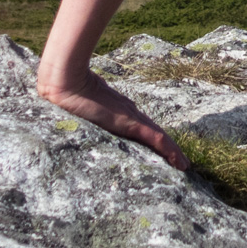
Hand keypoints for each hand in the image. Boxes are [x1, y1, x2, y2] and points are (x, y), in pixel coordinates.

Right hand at [38, 67, 189, 170]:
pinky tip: (180, 163)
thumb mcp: (75, 105)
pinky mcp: (132, 124)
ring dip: (173, 153)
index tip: (161, 152)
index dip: (152, 141)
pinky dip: (170, 151)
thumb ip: (77, 108)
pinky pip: (158, 140)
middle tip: (180, 163)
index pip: (139, 127)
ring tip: (184, 166)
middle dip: (167, 149)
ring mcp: (131, 118)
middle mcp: (128, 114)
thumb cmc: (65, 92)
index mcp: (117, 111)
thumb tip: (62, 110)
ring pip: (160, 138)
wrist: (65, 82)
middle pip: (154, 134)